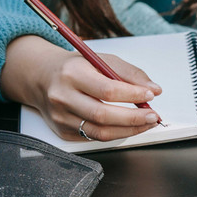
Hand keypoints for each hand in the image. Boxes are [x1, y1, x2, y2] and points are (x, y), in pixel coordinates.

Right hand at [1, 35, 162, 140]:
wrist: (42, 78)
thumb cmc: (75, 67)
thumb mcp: (102, 60)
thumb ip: (130, 73)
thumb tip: (154, 89)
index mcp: (72, 74)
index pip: (107, 90)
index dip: (133, 95)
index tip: (151, 95)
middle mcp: (63, 97)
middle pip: (103, 115)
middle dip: (134, 118)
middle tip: (153, 116)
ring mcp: (61, 117)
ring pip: (100, 132)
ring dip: (129, 130)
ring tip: (146, 123)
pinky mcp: (63, 131)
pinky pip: (94, 137)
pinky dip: (116, 133)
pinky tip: (128, 126)